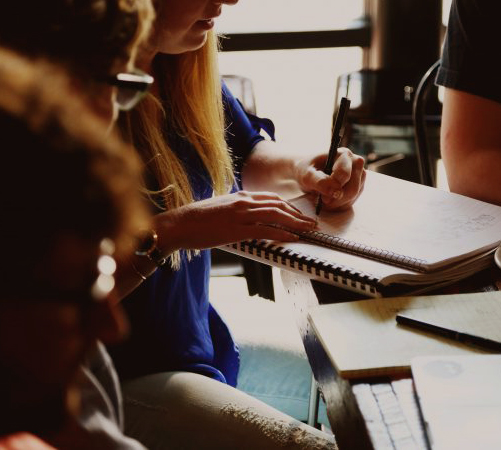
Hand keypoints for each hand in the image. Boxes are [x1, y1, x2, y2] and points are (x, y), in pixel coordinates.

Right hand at [154, 191, 316, 252]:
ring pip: (276, 215)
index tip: (298, 214)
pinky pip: (266, 230)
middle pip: (278, 205)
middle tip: (311, 222)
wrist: (179, 224)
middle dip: (298, 214)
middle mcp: (243, 201)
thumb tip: (247, 219)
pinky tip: (293, 237)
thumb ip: (236, 210)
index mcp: (240, 196)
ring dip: (296, 222)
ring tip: (308, 229)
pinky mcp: (237, 229)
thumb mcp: (220, 209)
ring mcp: (241, 214)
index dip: (288, 206)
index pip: (271, 198)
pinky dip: (282, 233)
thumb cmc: (197, 219)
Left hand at [295, 147, 365, 210]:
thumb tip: (335, 192)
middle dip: (336, 199)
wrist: (308, 174)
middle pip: (352, 188)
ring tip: (324, 200)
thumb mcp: (307, 175)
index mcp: (343, 154)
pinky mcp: (358, 187)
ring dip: (337, 203)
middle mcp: (355, 163)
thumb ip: (319, 182)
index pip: (344, 174)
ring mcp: (359, 175)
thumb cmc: (307, 171)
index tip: (322, 196)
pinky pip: (352, 201)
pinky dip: (339, 205)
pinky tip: (329, 201)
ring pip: (353, 196)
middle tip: (322, 200)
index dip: (333, 187)